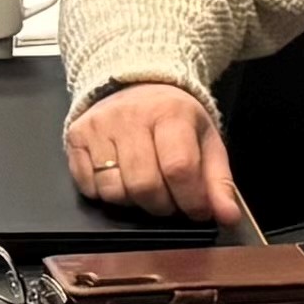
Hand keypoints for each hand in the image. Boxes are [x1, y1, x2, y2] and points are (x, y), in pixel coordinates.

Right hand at [65, 84, 244, 225]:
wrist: (135, 85)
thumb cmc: (174, 119)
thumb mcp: (206, 142)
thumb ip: (219, 182)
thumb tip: (227, 218)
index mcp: (170, 112)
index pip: (179, 168)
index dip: (191, 200)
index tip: (197, 211)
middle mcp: (130, 116)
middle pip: (144, 185)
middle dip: (162, 206)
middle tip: (170, 202)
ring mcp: (99, 125)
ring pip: (114, 190)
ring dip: (132, 202)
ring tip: (144, 188)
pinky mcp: (76, 136)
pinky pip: (88, 186)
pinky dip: (105, 194)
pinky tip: (120, 178)